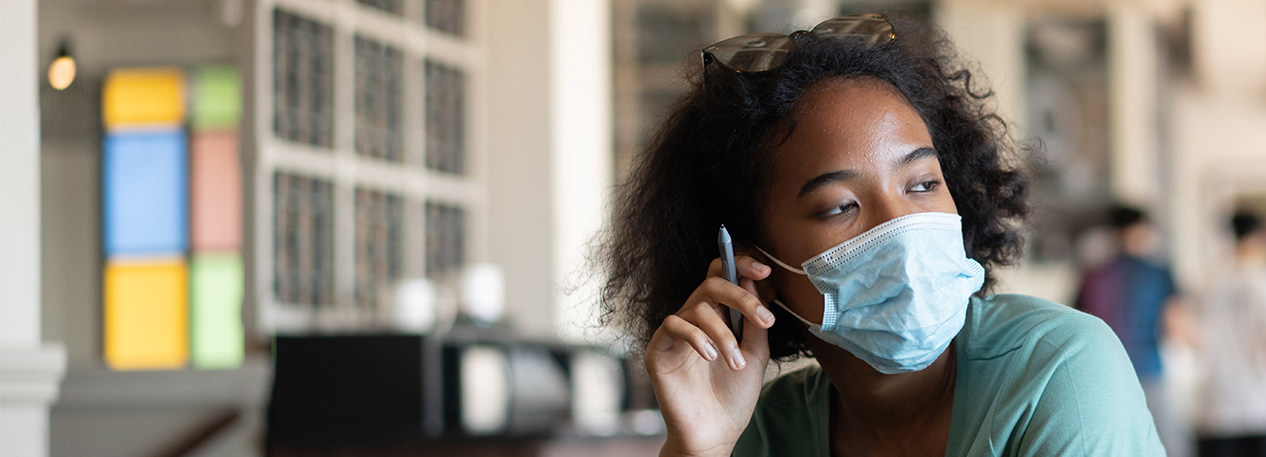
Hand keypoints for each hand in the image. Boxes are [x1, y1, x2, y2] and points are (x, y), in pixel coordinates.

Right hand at [645, 255, 775, 456]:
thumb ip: (754, 320)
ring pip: (699, 308)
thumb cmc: (734, 396)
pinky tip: (711, 357)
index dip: (741, 264)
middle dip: (742, 297)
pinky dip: (697, 337)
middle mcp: (695, 318)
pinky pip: (674, 325)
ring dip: (725, 335)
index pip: (723, 275)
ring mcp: (676, 332)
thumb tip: (754, 279)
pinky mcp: (658, 349)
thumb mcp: (756, 354)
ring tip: (736, 364)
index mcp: (718, 315)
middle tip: (763, 321)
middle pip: (712, 283)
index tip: (765, 271)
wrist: (715, 433)